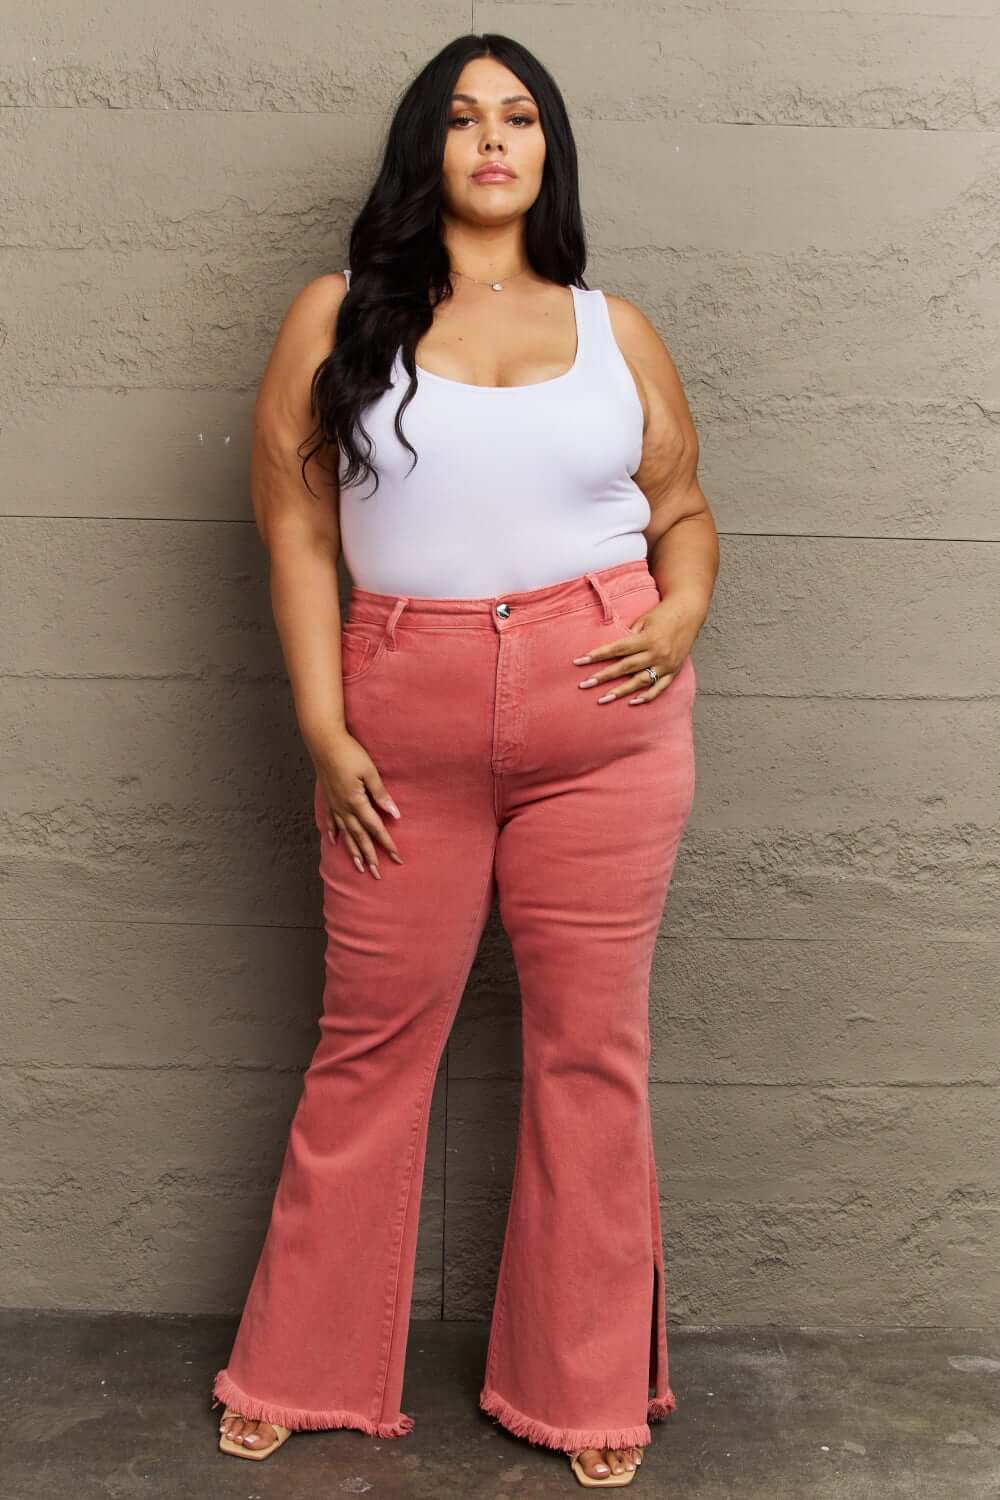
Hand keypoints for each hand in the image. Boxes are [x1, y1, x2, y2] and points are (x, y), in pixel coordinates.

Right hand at [311, 728, 402, 877]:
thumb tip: (394, 814)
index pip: (375, 828)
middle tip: (378, 874)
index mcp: (356, 802)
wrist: (323, 741)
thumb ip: (381, 794)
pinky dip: (333, 833)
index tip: (396, 858)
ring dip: (353, 852)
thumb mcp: (370, 771)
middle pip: (360, 837)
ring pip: (345, 834)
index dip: (386, 844)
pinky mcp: (327, 798)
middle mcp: (343, 808)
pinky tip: (335, 842)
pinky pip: (330, 821)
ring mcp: (333, 805)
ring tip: (360, 868)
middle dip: (370, 857)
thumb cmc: (350, 753)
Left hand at [572, 597, 699, 704]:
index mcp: (648, 638)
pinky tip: (632, 702)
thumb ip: (629, 636)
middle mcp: (657, 653)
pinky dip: (647, 696)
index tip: (580, 661)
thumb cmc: (663, 614)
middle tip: (584, 684)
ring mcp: (666, 664)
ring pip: (640, 681)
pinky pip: (659, 687)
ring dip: (620, 691)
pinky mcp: (674, 671)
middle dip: (603, 676)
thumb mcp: (644, 620)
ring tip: (603, 699)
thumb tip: (611, 651)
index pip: (618, 649)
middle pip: (625, 667)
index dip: (598, 655)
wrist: (690, 612)